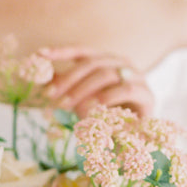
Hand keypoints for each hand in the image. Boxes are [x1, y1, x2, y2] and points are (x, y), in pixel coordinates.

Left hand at [39, 46, 153, 117]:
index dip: (61, 51)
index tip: (40, 54)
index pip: (81, 51)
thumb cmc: (105, 113)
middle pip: (91, 63)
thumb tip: (40, 78)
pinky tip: (92, 109)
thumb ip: (65, 87)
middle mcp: (121, 63)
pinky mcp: (146, 94)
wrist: (133, 136)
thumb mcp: (80, 99)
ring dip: (83, 90)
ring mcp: (136, 76)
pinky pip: (125, 89)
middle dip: (68, 79)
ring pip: (106, 74)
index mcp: (105, 60)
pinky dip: (106, 97)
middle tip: (50, 96)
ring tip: (67, 106)